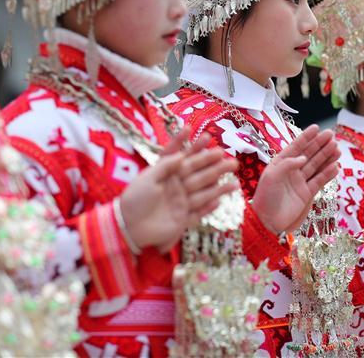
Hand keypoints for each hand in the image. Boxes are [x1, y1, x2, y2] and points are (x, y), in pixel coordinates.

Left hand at [120, 131, 233, 251]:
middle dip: (215, 166)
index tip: (207, 135)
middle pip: (199, 174)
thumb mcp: (148, 177)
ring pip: (204, 193)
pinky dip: (208, 208)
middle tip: (231, 159)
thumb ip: (166, 166)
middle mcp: (177, 187)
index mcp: (167, 174)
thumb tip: (183, 155)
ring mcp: (181, 203)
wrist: (128, 226)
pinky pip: (198, 213)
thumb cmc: (135, 198)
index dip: (195, 146)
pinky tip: (219, 202)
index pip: (184, 156)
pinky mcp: (182, 220)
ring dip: (219, 188)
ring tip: (235, 182)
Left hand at [251, 124, 340, 233]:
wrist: (267, 221)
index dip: (305, 137)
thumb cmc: (266, 198)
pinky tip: (336, 166)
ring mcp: (300, 182)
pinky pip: (320, 181)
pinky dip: (328, 173)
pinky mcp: (307, 194)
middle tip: (331, 135)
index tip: (316, 127)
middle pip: (309, 154)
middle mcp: (291, 170)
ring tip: (337, 148)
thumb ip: (287, 164)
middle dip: (320, 144)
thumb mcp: (271, 177)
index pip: (295, 147)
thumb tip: (303, 157)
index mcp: (280, 163)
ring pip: (316, 166)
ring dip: (327, 157)